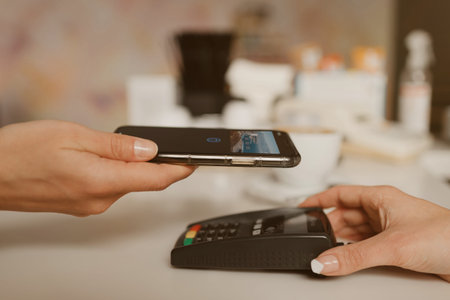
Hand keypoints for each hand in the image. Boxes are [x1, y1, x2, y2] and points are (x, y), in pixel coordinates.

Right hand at [0, 120, 194, 215]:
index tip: (197, 160)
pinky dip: (118, 173)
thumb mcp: (73, 135)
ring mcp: (90, 205)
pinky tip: (105, 159)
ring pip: (126, 184)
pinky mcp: (82, 205)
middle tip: (165, 144)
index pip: (156, 180)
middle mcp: (100, 200)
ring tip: (125, 145)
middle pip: (143, 182)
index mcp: (101, 181)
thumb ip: (117, 146)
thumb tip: (150, 150)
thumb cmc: (21, 152)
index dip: (181, 169)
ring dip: (133, 166)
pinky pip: (110, 188)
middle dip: (157, 163)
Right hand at [300, 185, 449, 281]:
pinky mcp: (397, 244)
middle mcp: (384, 209)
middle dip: (329, 225)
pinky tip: (348, 258)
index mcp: (381, 197)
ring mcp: (390, 227)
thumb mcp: (391, 245)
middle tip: (313, 238)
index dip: (319, 199)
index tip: (301, 208)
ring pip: (356, 230)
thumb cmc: (446, 235)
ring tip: (327, 250)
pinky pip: (366, 244)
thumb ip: (354, 256)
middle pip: (346, 213)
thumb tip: (324, 261)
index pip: (340, 193)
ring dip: (342, 240)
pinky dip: (354, 250)